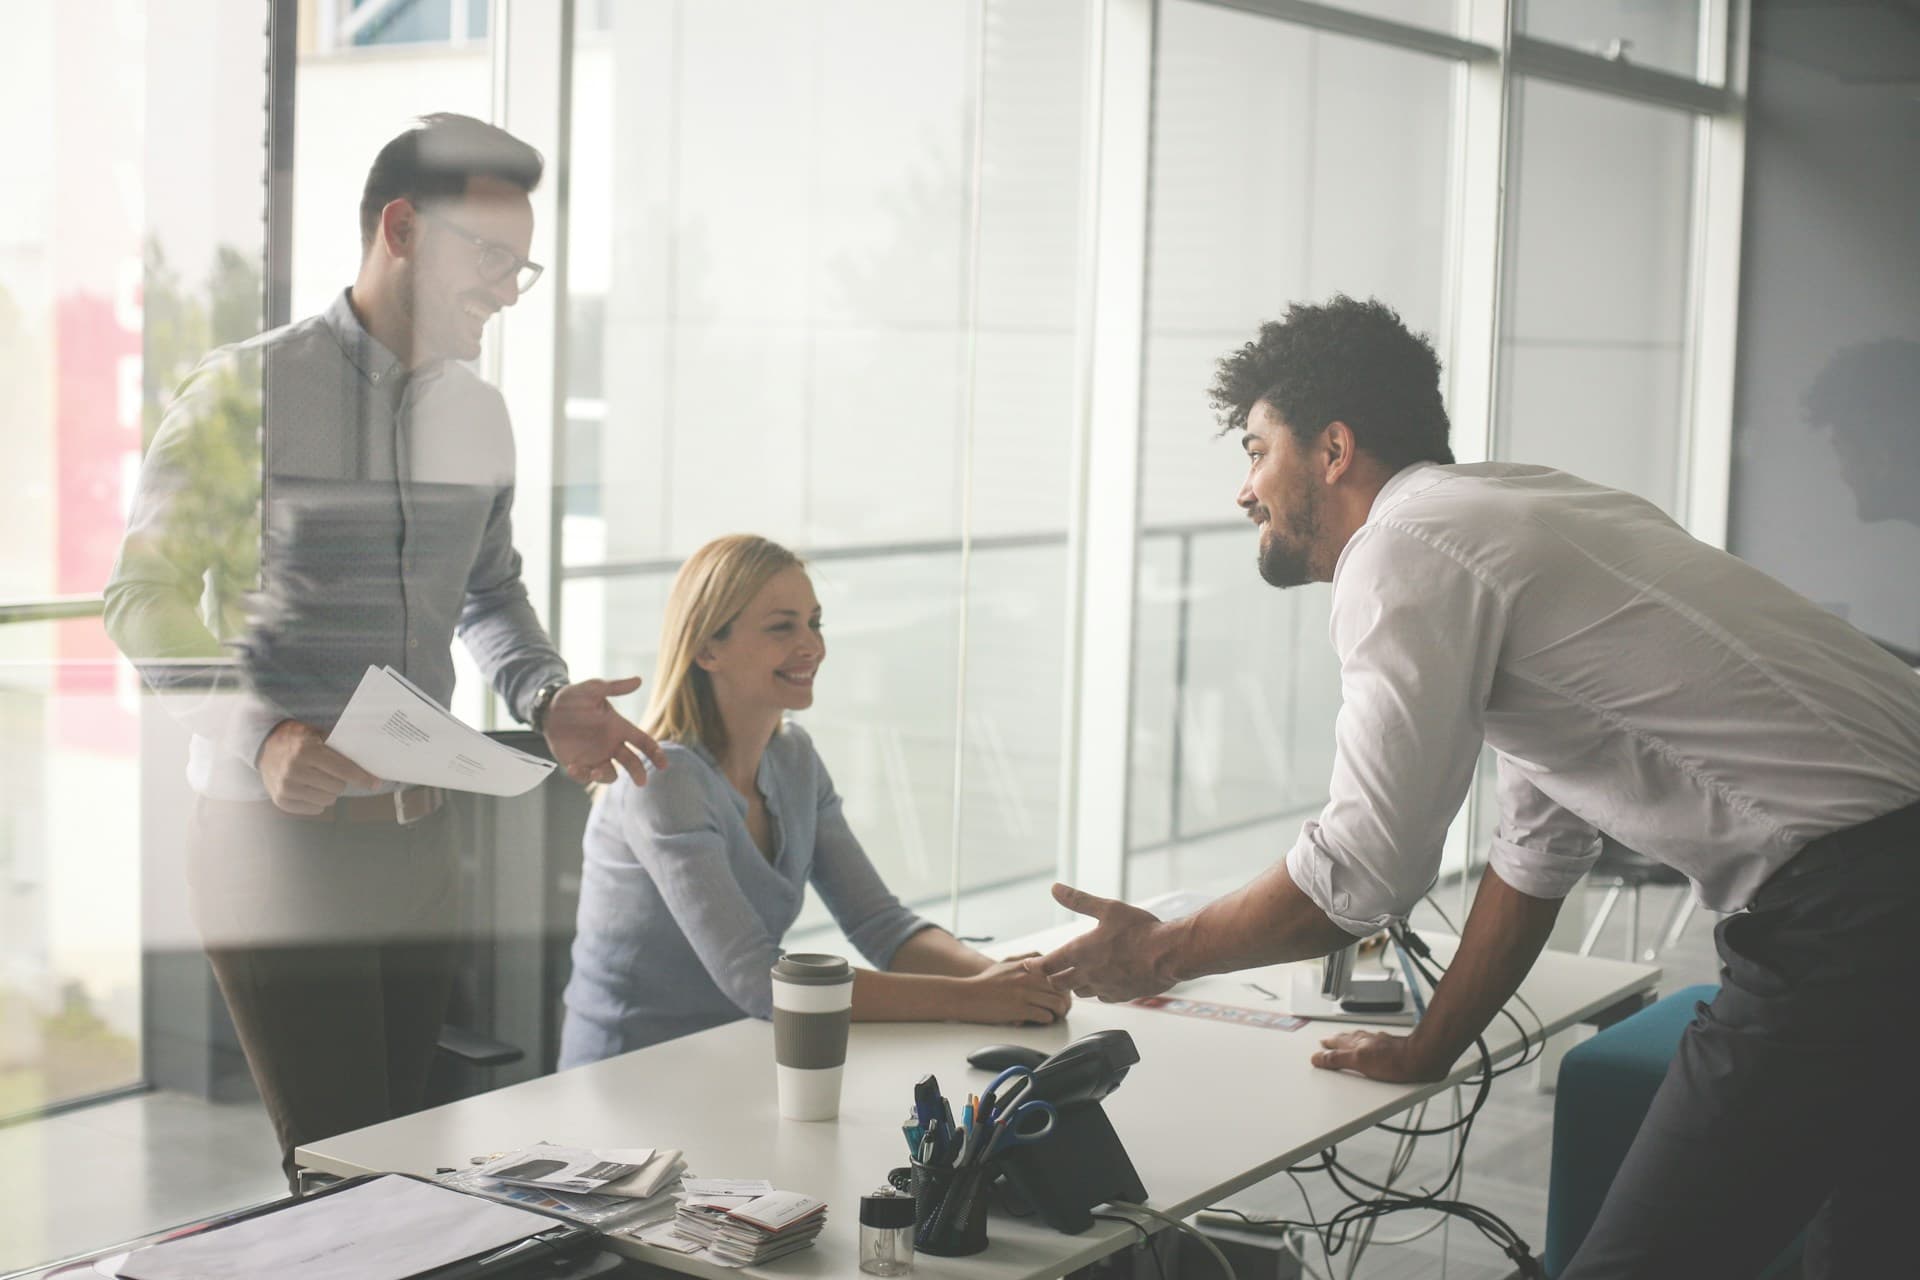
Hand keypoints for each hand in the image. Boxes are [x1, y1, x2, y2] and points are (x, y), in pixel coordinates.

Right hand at [257, 720, 381, 815]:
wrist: (265, 748)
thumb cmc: (298, 740)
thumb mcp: (316, 735)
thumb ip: (338, 748)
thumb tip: (368, 762)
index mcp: (306, 751)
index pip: (343, 769)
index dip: (362, 777)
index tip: (376, 783)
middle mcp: (294, 769)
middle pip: (337, 787)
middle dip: (341, 781)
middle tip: (333, 773)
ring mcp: (286, 787)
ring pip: (327, 800)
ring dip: (330, 792)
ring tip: (321, 780)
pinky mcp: (281, 800)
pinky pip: (314, 809)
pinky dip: (317, 801)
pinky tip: (311, 789)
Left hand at [542, 676, 669, 784]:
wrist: (548, 709)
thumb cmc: (574, 697)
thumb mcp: (593, 689)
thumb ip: (614, 687)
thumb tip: (639, 680)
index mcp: (618, 727)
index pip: (643, 741)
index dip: (655, 753)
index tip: (663, 765)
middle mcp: (611, 744)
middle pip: (632, 762)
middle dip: (638, 772)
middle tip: (641, 781)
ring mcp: (595, 756)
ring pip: (610, 775)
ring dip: (606, 776)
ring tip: (596, 773)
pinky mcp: (578, 764)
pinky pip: (585, 776)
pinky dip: (581, 776)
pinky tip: (573, 767)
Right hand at [959, 957, 1071, 1025]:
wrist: (965, 996)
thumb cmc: (983, 983)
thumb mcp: (1005, 964)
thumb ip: (1024, 961)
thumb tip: (1040, 961)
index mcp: (1026, 966)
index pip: (1058, 972)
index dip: (1065, 984)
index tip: (1064, 992)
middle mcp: (1028, 977)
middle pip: (1062, 989)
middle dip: (1065, 1001)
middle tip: (1062, 1008)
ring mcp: (1024, 993)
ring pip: (1057, 1003)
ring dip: (1059, 1012)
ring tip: (1055, 1016)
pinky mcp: (1019, 1009)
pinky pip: (1045, 1016)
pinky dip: (1047, 1020)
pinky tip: (1042, 1020)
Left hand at [1040, 883, 1181, 1001]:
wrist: (1169, 954)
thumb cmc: (1141, 930)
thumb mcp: (1108, 908)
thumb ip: (1079, 900)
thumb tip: (1056, 889)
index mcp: (1081, 952)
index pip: (1047, 965)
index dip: (1034, 965)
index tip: (1028, 964)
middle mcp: (1088, 973)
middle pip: (1058, 983)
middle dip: (1050, 977)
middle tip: (1049, 971)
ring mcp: (1104, 987)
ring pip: (1078, 992)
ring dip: (1072, 984)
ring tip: (1073, 975)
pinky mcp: (1120, 996)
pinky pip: (1100, 997)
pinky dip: (1095, 990)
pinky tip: (1100, 982)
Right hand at [1310, 1029, 1446, 1082]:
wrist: (1422, 1059)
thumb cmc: (1396, 1062)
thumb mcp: (1360, 1062)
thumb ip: (1338, 1059)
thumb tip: (1319, 1057)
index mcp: (1357, 1044)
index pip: (1336, 1045)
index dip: (1326, 1050)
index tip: (1318, 1053)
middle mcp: (1367, 1041)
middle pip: (1346, 1039)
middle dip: (1335, 1041)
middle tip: (1327, 1042)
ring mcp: (1380, 1043)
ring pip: (1360, 1039)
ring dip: (1350, 1040)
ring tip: (1344, 1041)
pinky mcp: (1393, 1048)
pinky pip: (1374, 1043)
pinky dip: (1367, 1043)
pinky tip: (1371, 1046)